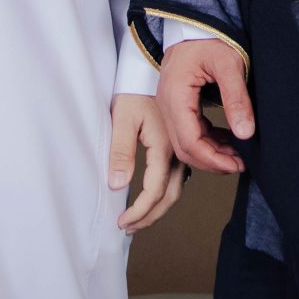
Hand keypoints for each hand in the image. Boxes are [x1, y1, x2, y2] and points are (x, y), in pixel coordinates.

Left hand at [108, 93, 184, 229]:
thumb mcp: (122, 119)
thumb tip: (117, 185)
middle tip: (129, 228)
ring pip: (177, 188)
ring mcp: (182, 148)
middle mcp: (178, 151)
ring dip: (158, 208)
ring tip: (139, 219)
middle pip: (170, 196)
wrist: (149, 70)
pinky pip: (179, 177)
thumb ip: (120, 153)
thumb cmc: (134, 92)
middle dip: (150, 216)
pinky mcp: (180, 145)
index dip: (139, 211)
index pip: (154, 191)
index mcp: (164, 146)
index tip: (122, 222)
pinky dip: (166, 193)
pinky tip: (154, 197)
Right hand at [158, 37, 253, 175]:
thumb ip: (237, 98)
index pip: (189, 141)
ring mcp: (170, 105)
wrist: (197, 21)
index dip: (213, 159)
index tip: (236, 164)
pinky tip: (228, 141)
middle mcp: (167, 103)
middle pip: (185, 148)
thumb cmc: (210, 37)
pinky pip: (189, 131)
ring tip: (238, 155)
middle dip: (212, 161)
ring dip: (211, 153)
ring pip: (186, 143)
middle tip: (240, 163)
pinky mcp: (178, 103)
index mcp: (175, 95)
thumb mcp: (229, 63)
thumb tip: (245, 132)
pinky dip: (208, 141)